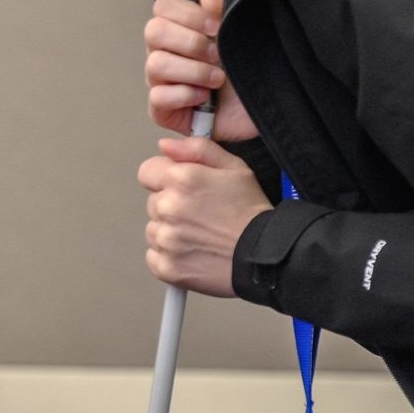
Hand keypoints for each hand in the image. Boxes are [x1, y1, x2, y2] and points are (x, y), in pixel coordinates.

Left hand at [137, 135, 270, 296]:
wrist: (266, 255)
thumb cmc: (251, 213)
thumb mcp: (234, 168)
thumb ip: (197, 149)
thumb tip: (165, 146)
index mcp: (181, 179)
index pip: (147, 172)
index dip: (165, 178)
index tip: (182, 188)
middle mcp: (168, 208)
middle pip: (153, 202)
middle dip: (172, 205)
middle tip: (202, 215)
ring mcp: (165, 239)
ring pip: (154, 229)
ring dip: (170, 231)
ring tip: (201, 235)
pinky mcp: (165, 266)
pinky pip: (155, 256)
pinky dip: (170, 256)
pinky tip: (195, 252)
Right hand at [144, 0, 257, 141]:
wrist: (262, 110)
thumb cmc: (249, 74)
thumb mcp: (243, 36)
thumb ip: (224, 13)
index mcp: (181, 30)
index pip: (164, 6)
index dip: (187, 12)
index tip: (215, 26)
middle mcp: (165, 52)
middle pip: (153, 31)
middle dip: (190, 42)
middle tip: (216, 55)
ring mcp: (160, 81)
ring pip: (156, 64)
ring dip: (193, 71)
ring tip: (217, 79)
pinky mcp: (161, 109)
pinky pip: (158, 96)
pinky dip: (185, 95)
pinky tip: (204, 98)